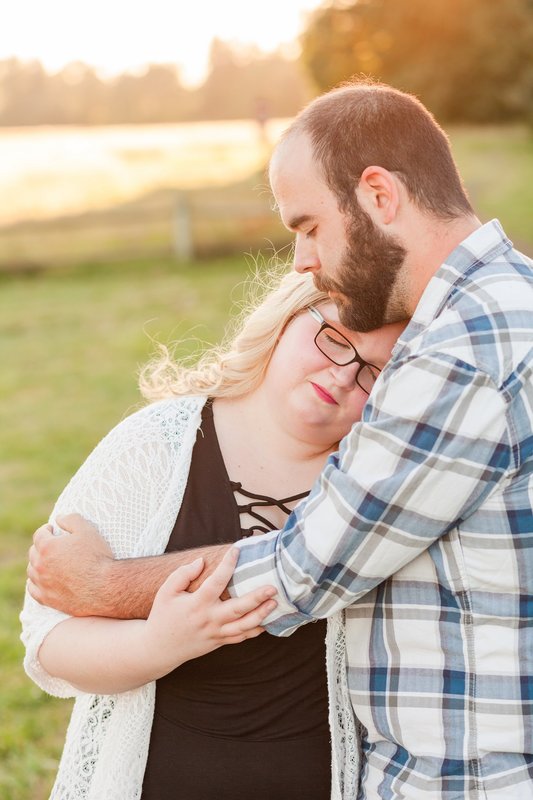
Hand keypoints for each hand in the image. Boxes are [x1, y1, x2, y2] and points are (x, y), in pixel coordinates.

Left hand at [27, 513, 113, 615]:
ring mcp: (43, 584)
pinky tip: (40, 580)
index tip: (51, 529)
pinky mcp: (47, 599)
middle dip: (41, 546)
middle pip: (33, 552)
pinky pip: (32, 589)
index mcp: (48, 547)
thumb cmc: (97, 557)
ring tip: (47, 562)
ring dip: (37, 563)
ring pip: (31, 570)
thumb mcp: (88, 530)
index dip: (46, 529)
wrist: (105, 588)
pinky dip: (34, 582)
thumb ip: (71, 519)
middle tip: (51, 545)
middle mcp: (40, 565)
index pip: (40, 534)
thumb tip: (59, 518)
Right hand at [144, 547, 276, 673]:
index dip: (227, 565)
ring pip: (243, 626)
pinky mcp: (219, 642)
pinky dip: (254, 631)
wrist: (158, 649)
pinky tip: (266, 622)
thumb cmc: (163, 615)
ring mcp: (215, 633)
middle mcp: (208, 619)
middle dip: (257, 598)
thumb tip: (202, 562)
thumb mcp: (166, 592)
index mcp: (196, 604)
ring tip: (274, 603)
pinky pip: (240, 638)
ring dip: (261, 615)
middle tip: (272, 587)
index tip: (236, 550)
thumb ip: (182, 574)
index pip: (215, 582)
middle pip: (237, 609)